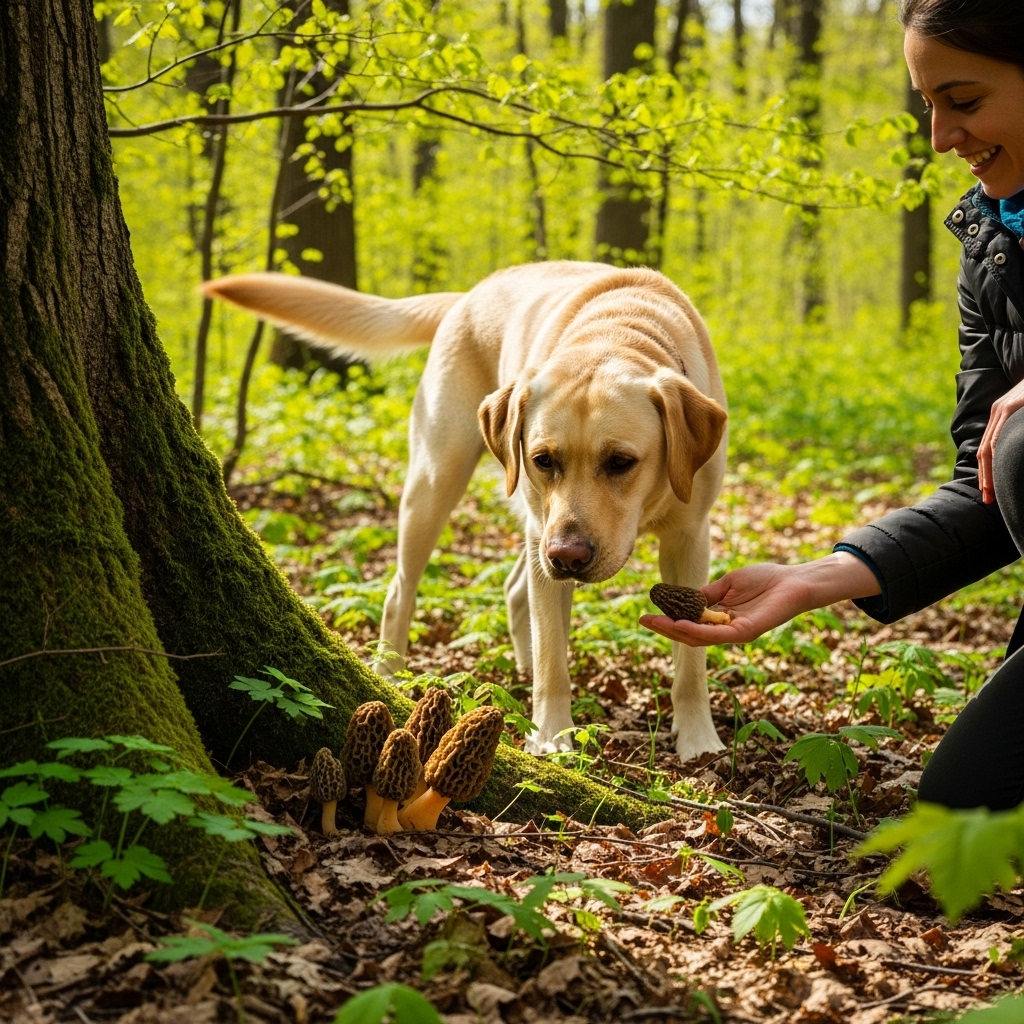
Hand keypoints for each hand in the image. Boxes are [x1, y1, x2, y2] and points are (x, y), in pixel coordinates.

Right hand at [639, 553, 880, 647]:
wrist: (794, 581)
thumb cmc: (766, 580)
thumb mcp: (728, 583)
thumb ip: (708, 593)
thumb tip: (685, 597)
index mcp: (721, 618)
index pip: (690, 623)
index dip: (668, 620)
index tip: (648, 613)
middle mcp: (726, 629)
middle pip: (690, 634)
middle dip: (665, 628)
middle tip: (644, 621)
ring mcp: (735, 632)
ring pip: (700, 637)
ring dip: (676, 630)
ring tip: (656, 623)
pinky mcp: (746, 632)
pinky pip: (717, 634)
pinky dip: (697, 629)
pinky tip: (681, 623)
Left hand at [978, 380, 1023, 503]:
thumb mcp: (1023, 417)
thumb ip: (1015, 431)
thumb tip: (1014, 453)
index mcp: (999, 417)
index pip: (986, 450)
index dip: (985, 472)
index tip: (987, 492)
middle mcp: (997, 413)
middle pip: (984, 451)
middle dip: (984, 477)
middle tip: (987, 498)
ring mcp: (1003, 409)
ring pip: (990, 446)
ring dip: (989, 471)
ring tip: (991, 489)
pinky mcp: (1012, 405)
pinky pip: (1001, 433)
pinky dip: (998, 452)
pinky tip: (1000, 467)